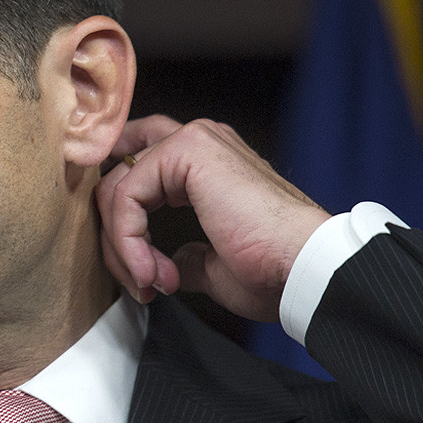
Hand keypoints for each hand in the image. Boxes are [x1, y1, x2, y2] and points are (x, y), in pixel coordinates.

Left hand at [95, 115, 329, 320]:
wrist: (306, 270)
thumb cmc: (273, 270)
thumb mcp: (214, 265)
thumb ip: (184, 255)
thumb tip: (166, 263)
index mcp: (207, 164)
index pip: (134, 175)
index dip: (122, 228)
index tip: (141, 276)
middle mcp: (198, 142)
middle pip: (119, 180)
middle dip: (116, 239)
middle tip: (139, 283)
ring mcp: (193, 140)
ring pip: (116, 189)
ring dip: (122, 247)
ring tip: (151, 283)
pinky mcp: (188, 149)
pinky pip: (126, 194)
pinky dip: (128, 239)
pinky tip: (152, 271)